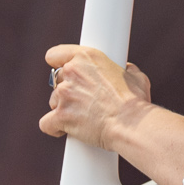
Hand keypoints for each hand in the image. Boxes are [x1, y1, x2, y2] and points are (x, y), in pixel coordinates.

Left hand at [37, 45, 183, 184]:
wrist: (131, 124)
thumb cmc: (135, 103)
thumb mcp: (136, 77)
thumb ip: (126, 70)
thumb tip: (127, 70)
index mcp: (87, 57)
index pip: (56, 54)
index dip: (58, 63)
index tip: (63, 71)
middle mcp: (72, 72)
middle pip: (57, 80)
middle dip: (68, 91)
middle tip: (83, 101)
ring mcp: (64, 94)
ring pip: (53, 101)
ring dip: (63, 109)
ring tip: (80, 117)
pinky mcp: (60, 116)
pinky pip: (47, 123)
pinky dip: (54, 128)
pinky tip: (64, 130)